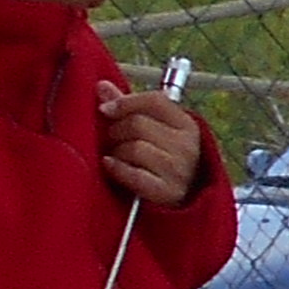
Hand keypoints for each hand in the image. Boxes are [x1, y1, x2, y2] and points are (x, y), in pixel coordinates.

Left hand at [97, 77, 205, 206]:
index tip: (106, 110)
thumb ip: (129, 108)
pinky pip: (134, 174)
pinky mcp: (167, 192)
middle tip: (112, 139)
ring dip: (117, 152)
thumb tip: (101, 86)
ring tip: (117, 156)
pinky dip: (117, 169)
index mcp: (186, 125)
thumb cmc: (164, 162)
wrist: (184, 203)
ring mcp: (179, 170)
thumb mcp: (155, 131)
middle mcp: (187, 146)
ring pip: (134, 148)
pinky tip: (111, 166)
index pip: (155, 101)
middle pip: (139, 124)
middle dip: (116, 131)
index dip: (126, 102)